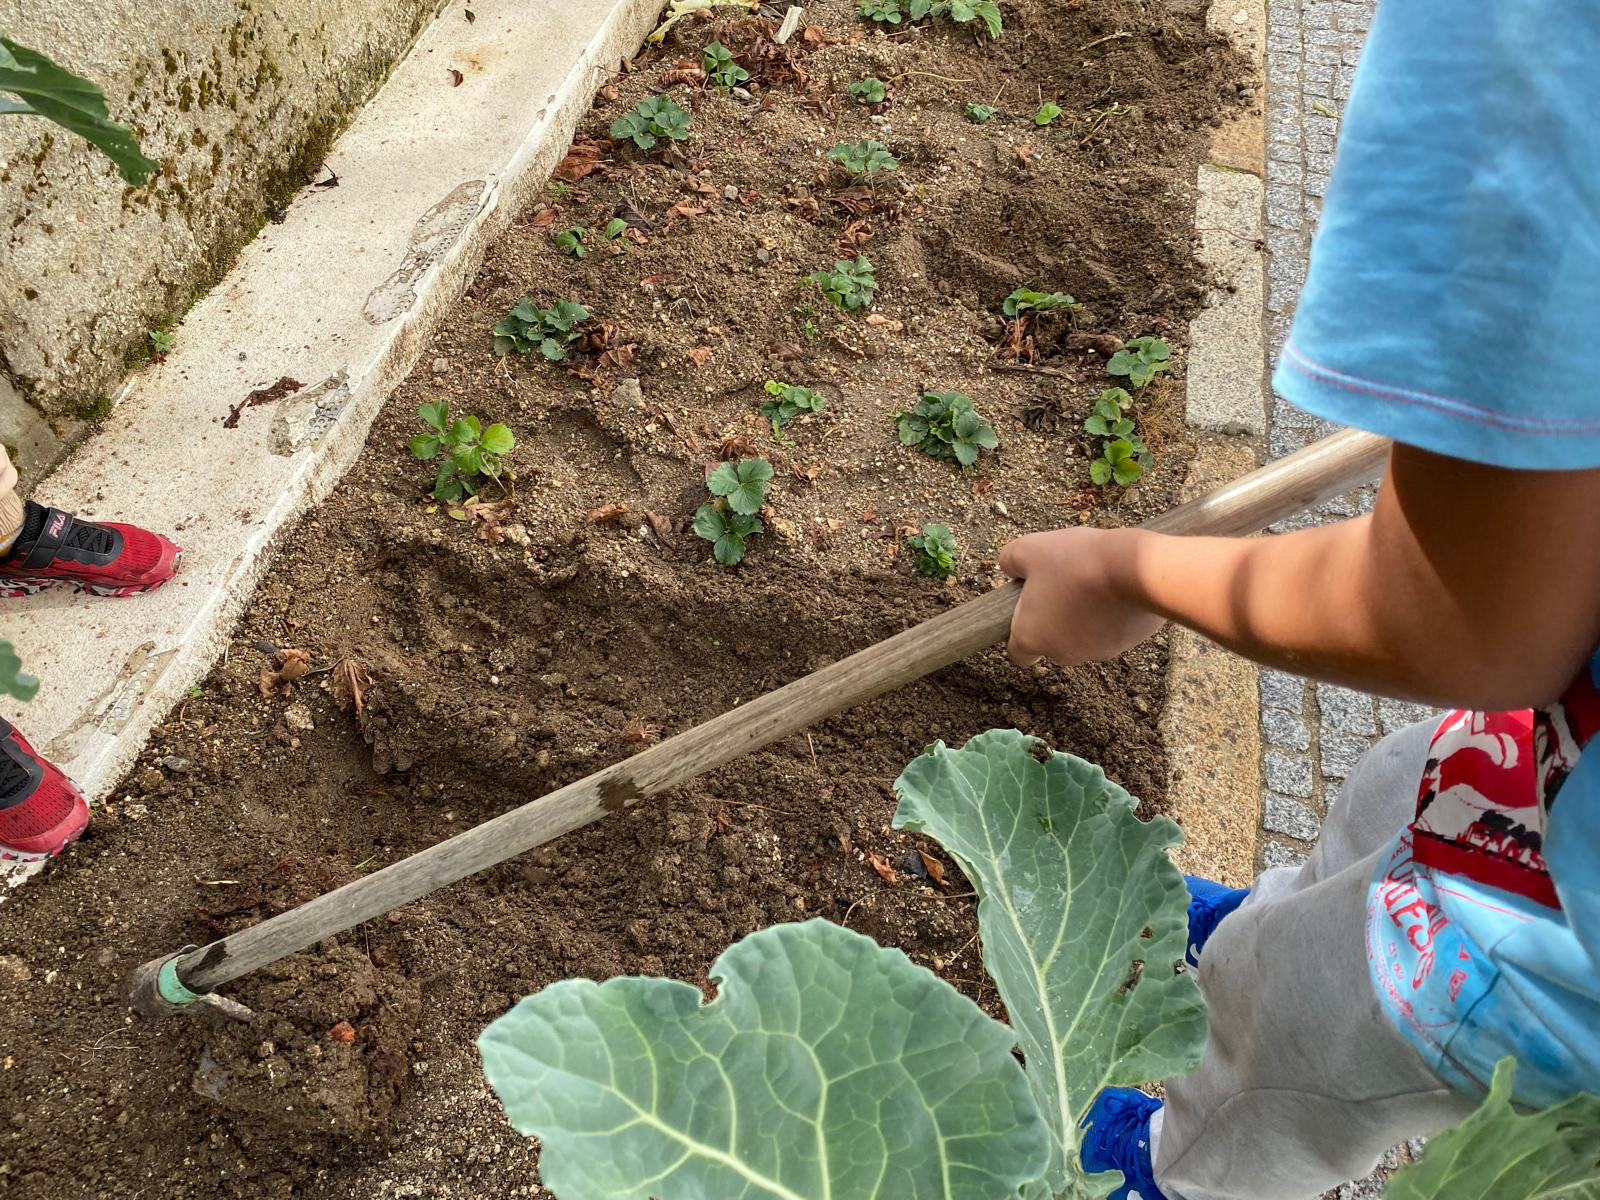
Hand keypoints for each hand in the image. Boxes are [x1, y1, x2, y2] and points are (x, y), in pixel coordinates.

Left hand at [998, 527, 1164, 666]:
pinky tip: (1118, 586)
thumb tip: (1010, 567)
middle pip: (1053, 640)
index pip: (1019, 654)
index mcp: (1032, 638)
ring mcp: (1100, 652)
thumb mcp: (1029, 548)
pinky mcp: (1130, 643)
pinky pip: (1115, 628)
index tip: (1029, 608)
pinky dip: (1114, 612)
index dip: (1020, 631)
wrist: (1135, 568)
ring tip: (1094, 579)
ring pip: (1086, 635)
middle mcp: (1064, 654)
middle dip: (1056, 616)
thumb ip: (1010, 560)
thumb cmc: (1076, 562)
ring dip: (1086, 613)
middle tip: (1063, 581)